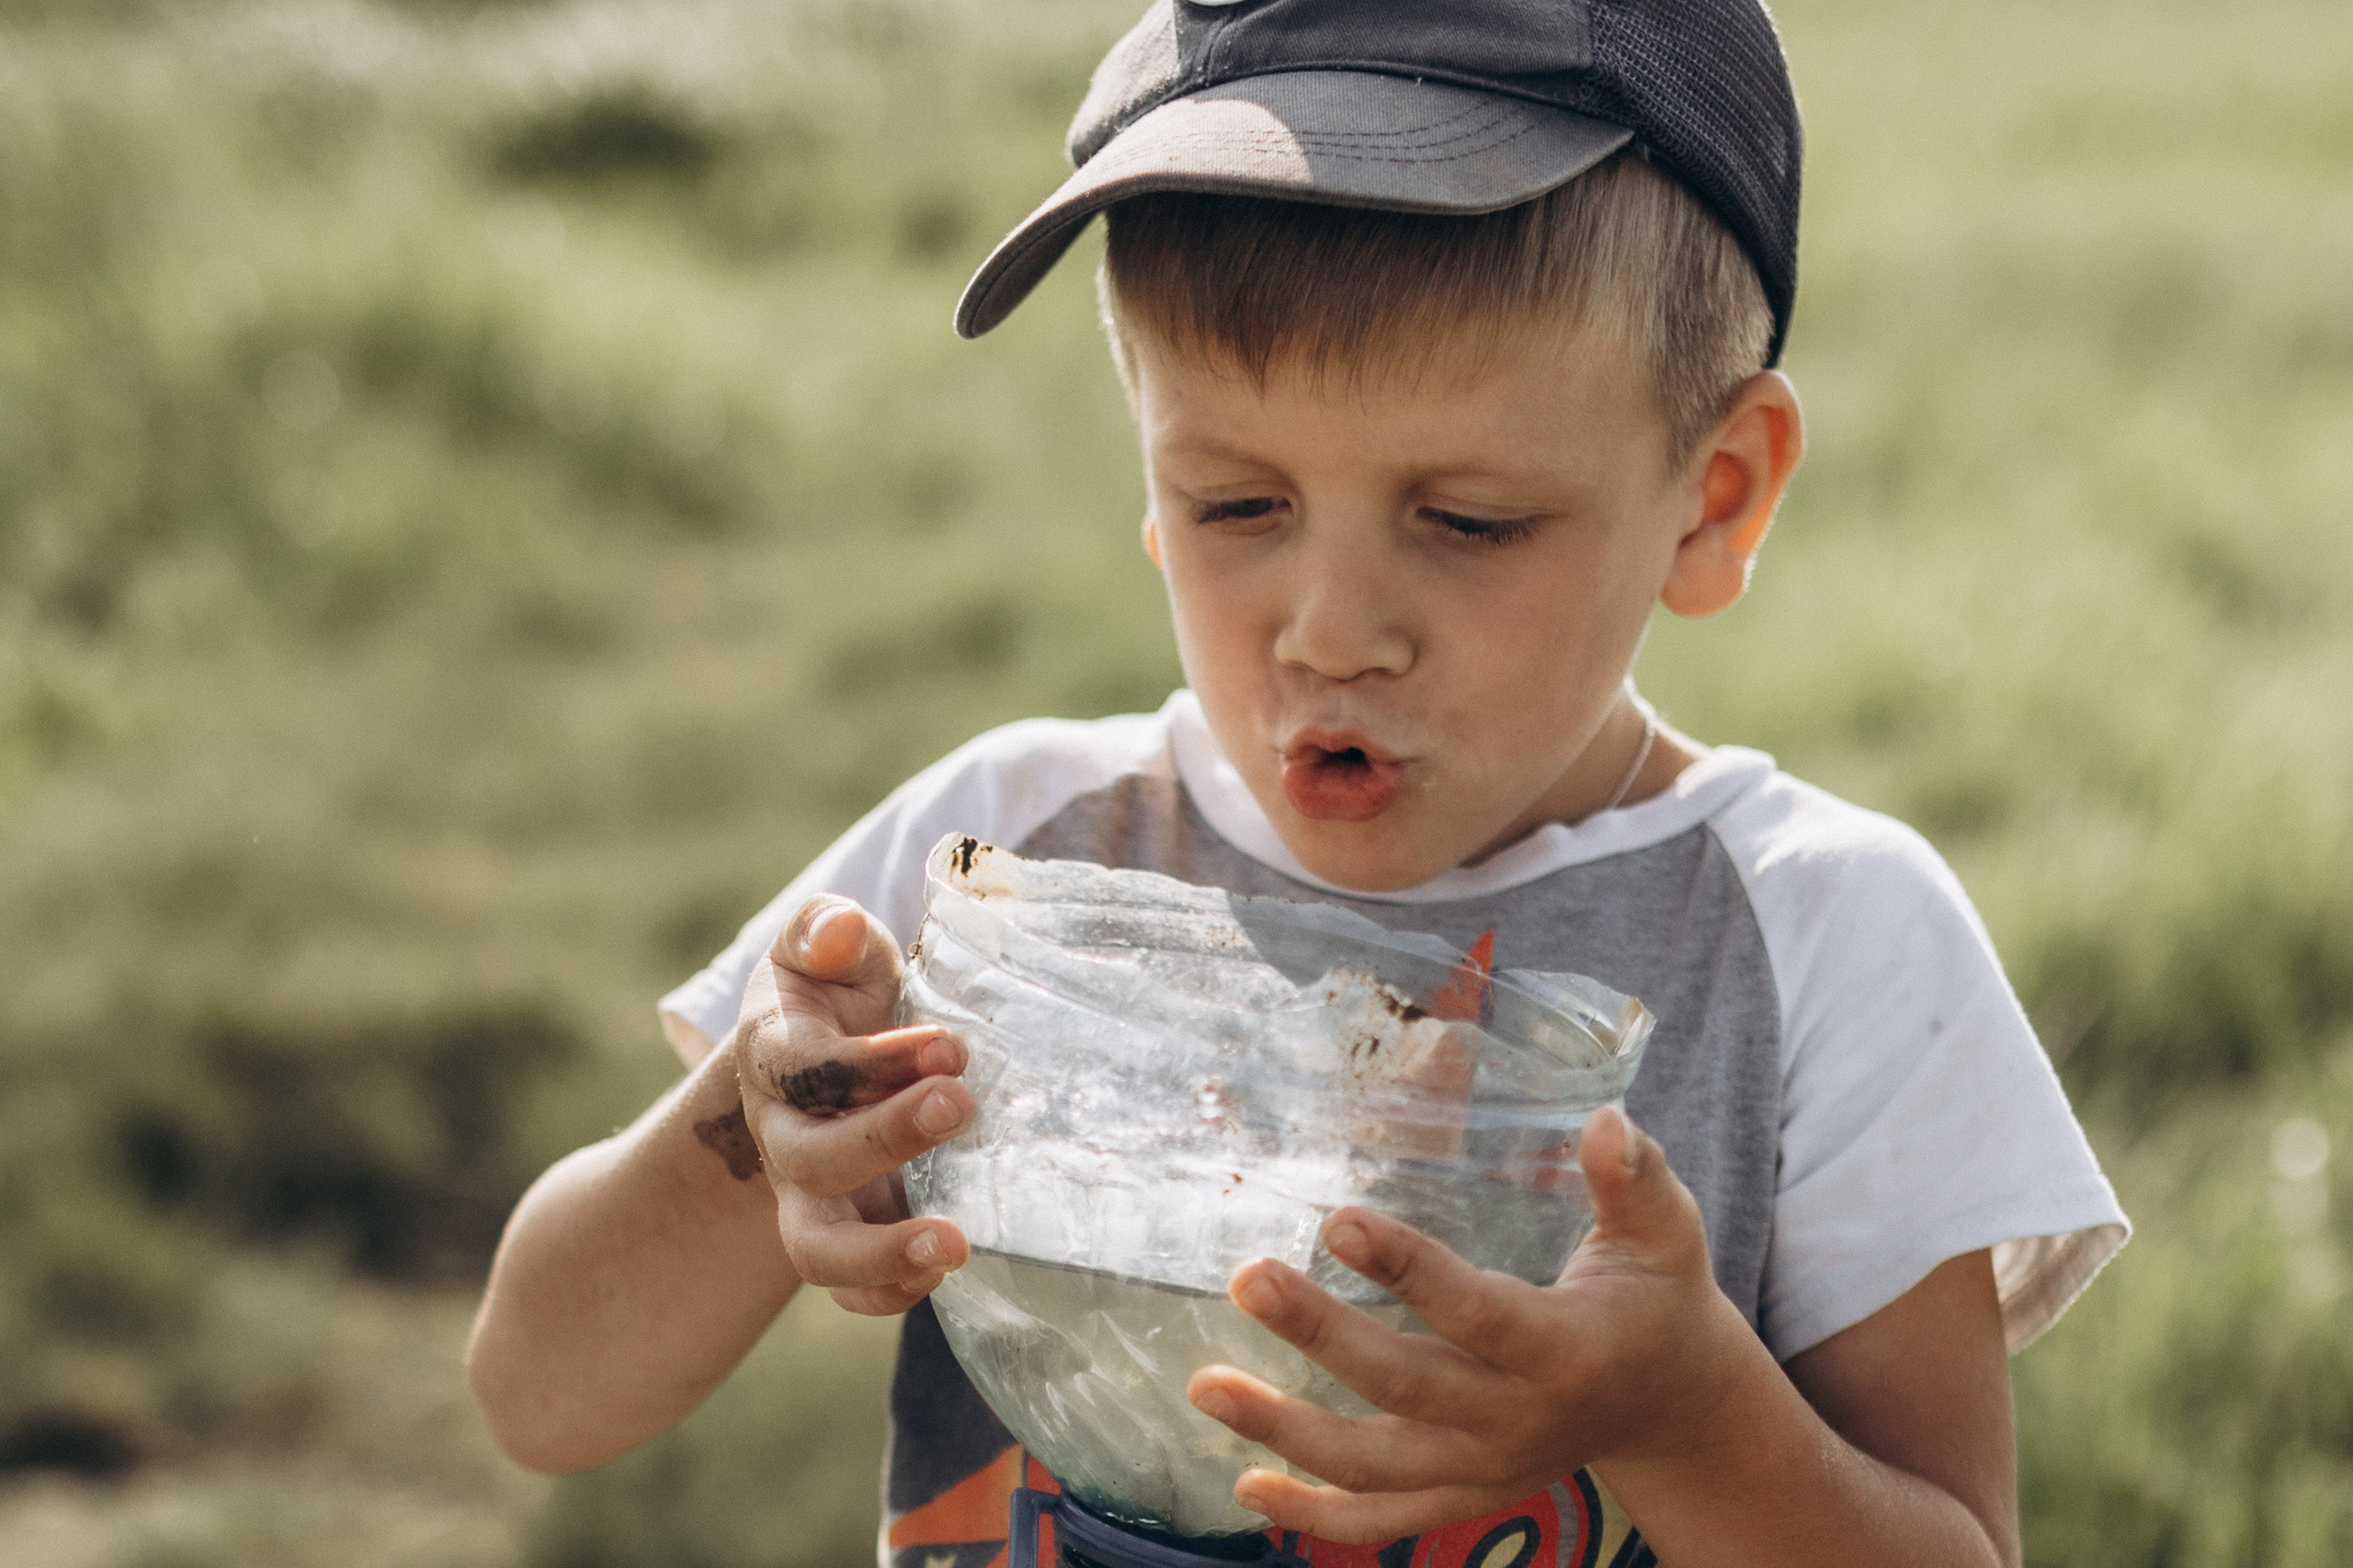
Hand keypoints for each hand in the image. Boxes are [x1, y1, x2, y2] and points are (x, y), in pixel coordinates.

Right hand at [730, 895, 974, 1314]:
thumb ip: (823, 929)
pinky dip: (891, 1291)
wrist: (829, 1059)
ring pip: (817, 1247)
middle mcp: (785, 1137)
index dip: (870, 1063)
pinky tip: (948, 1268)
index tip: (946, 1043)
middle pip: (811, 1161)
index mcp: (774, 1057)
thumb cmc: (837, 992)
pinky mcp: (855, 1233)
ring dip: (883, 1251)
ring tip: (956, 1241)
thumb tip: (837, 931)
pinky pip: (853, 1290)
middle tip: (961, 1103)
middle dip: (886, 1137)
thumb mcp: (827, 946)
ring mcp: (815, 1196)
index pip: (806, 1071)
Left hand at [1186, 1105, 1744, 1542]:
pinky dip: (1314, 1510)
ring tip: (1206, 1386)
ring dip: (1286, 1431)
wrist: (1673, 1406)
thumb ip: (1634, 1178)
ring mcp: (1489, 1469)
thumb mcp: (1665, 1233)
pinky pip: (1383, 1516)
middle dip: (1321, 1336)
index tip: (1337, 1222)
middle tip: (1249, 1279)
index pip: (1478, 1314)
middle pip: (1407, 1388)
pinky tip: (1243, 1484)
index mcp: (1570, 1351)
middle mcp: (1523, 1421)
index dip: (1409, 1270)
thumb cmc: (1658, 1296)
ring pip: (1376, 1466)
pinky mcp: (1467, 1494)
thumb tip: (1606, 1119)